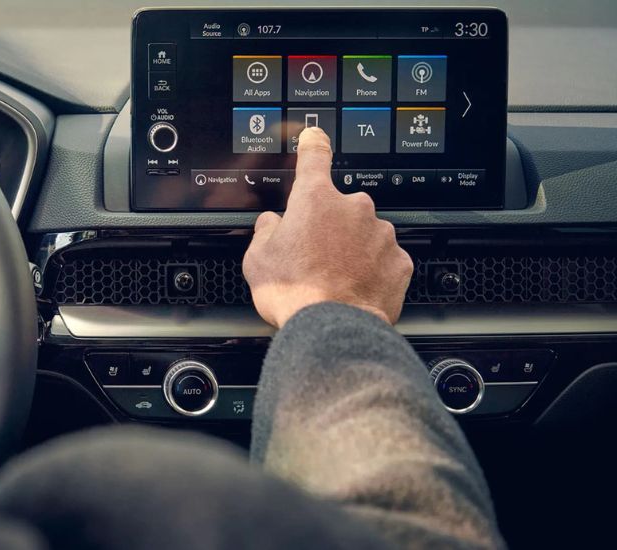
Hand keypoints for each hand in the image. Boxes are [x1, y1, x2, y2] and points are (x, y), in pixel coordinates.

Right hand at [242, 127, 412, 327]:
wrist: (332, 327)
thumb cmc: (293, 291)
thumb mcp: (257, 258)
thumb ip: (266, 231)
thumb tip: (272, 224)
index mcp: (315, 200)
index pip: (314, 157)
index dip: (313, 143)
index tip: (316, 136)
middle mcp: (353, 209)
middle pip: (340, 208)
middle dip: (329, 226)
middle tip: (312, 256)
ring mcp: (381, 234)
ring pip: (364, 234)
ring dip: (352, 249)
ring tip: (333, 279)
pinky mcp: (400, 262)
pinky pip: (384, 260)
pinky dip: (372, 271)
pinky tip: (354, 289)